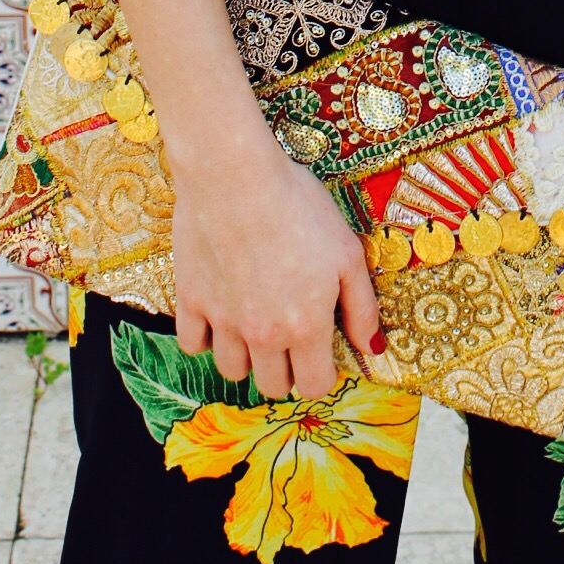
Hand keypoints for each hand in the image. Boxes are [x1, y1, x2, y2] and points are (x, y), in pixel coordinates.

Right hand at [169, 121, 381, 399]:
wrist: (237, 177)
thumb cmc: (298, 208)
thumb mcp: (347, 252)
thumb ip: (362, 307)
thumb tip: (372, 348)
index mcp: (306, 327)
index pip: (313, 386)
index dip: (321, 374)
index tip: (321, 353)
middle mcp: (263, 335)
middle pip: (272, 385)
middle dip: (286, 369)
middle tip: (290, 337)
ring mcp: (223, 321)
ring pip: (232, 369)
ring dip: (246, 356)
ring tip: (256, 322)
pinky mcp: (191, 301)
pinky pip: (193, 344)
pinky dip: (206, 336)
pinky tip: (221, 311)